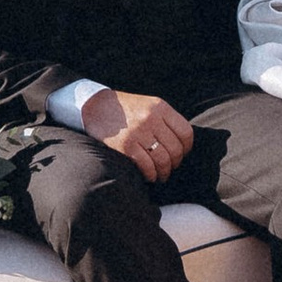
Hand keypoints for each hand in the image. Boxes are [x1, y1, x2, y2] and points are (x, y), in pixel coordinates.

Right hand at [79, 87, 196, 180]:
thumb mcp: (148, 105)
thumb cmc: (124, 109)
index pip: (186, 132)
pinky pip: (147, 166)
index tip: (182, 154)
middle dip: (175, 163)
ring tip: (161, 175)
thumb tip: (181, 144)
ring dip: (164, 172)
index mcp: (160, 108)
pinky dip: (151, 175)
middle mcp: (151, 119)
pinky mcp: (126, 146)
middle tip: (170, 168)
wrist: (95, 106)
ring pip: (163, 160)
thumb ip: (164, 120)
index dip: (186, 148)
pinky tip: (150, 176)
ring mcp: (138, 132)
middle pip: (175, 149)